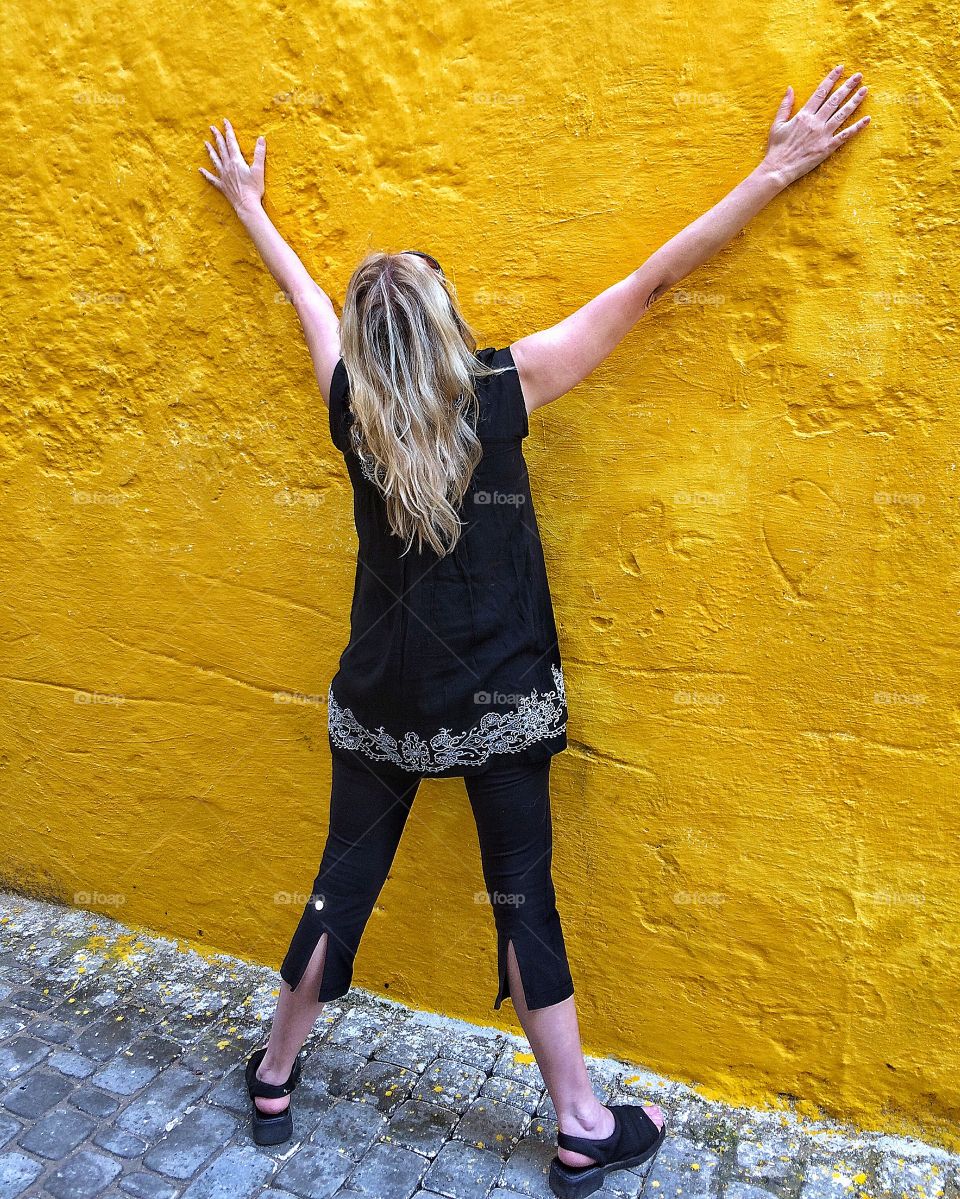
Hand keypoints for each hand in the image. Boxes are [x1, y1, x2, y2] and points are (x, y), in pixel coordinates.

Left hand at [199, 118, 265, 213]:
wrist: (246, 205)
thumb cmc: (254, 189)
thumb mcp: (259, 169)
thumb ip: (259, 153)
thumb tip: (261, 138)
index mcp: (236, 161)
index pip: (231, 142)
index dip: (228, 130)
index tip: (224, 121)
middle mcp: (227, 166)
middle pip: (221, 148)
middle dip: (217, 137)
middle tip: (212, 128)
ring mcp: (223, 176)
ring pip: (215, 160)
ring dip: (210, 151)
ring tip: (205, 143)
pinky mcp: (222, 186)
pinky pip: (212, 178)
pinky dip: (206, 174)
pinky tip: (200, 170)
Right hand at [762, 65, 870, 187]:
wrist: (778, 170)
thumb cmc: (776, 148)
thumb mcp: (777, 125)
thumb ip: (785, 106)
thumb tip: (790, 88)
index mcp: (803, 115)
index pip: (820, 92)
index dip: (831, 79)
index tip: (840, 69)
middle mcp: (815, 122)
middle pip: (835, 100)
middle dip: (847, 86)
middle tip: (859, 76)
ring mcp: (823, 135)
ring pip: (842, 114)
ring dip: (855, 101)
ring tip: (864, 90)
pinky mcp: (827, 148)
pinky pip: (845, 136)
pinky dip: (857, 127)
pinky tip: (867, 119)